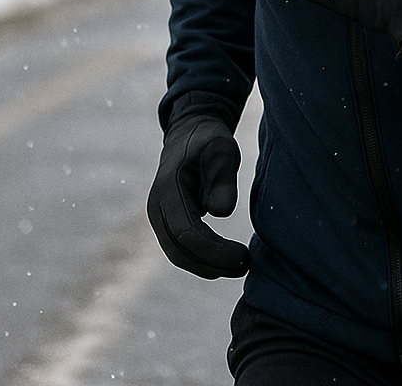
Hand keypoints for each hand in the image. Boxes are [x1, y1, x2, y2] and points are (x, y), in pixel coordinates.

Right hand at [147, 113, 249, 278]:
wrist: (190, 133)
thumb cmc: (209, 140)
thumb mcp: (222, 149)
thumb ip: (222, 178)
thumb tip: (221, 213)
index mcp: (167, 188)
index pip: (185, 232)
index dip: (214, 251)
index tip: (243, 256)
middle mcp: (156, 207)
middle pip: (179, 250)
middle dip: (213, 264)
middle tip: (245, 267)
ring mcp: (159, 216)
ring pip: (178, 254)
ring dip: (207, 266)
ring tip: (240, 267)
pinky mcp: (167, 222)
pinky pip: (181, 248)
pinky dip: (202, 260)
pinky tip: (226, 263)